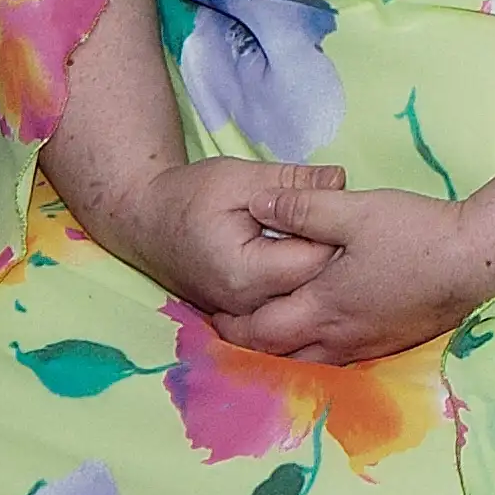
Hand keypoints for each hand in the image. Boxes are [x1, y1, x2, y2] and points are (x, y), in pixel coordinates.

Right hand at [79, 158, 345, 319]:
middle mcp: (246, 306)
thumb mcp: (242, 177)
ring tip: (324, 237)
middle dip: (336, 258)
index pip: (315, 262)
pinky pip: (286, 305)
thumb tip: (340, 179)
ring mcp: (244, 317)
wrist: (146, 222)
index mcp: (246, 273)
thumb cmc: (190, 195)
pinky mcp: (245, 316)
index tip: (347, 208)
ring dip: (321, 273)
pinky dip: (302, 283)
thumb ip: (292, 182)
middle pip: (315, 289)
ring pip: (303, 301)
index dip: (339, 234)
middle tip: (344, 223)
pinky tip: (306, 253)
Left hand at [209, 182, 494, 363]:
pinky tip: (318, 329)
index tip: (209, 306)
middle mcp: (338, 336)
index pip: (259, 328)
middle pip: (278, 354)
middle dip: (248, 340)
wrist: (477, 264)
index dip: (229, 321)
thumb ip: (303, 208)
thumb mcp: (355, 210)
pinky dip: (312, 349)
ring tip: (268, 327)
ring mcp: (365, 345)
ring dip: (280, 349)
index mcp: (322, 305)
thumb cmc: (416, 234)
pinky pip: (335, 358)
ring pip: (306, 362)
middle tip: (229, 320)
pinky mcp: (388, 344)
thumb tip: (258, 204)